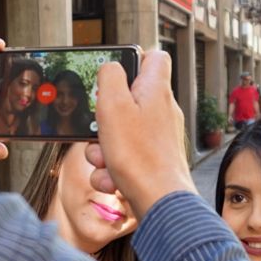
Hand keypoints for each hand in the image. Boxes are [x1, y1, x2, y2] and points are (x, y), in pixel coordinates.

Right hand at [87, 51, 196, 218]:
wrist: (160, 203)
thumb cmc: (140, 157)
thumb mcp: (113, 105)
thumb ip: (109, 77)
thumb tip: (110, 67)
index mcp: (156, 91)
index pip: (154, 58)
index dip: (132, 60)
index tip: (112, 75)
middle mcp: (161, 112)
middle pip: (126, 101)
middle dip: (103, 118)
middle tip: (98, 129)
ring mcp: (157, 138)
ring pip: (119, 134)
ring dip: (102, 149)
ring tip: (104, 161)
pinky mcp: (152, 162)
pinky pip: (123, 158)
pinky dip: (112, 170)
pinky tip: (112, 180)